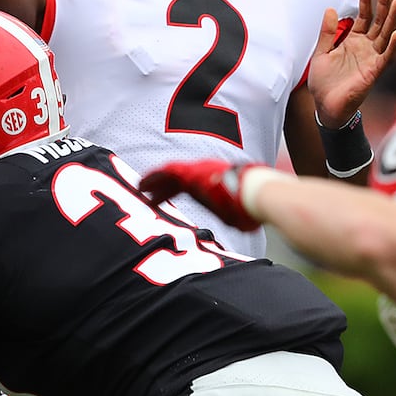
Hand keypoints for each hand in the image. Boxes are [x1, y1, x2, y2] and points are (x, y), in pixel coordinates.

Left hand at [138, 160, 264, 231]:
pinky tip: (143, 186)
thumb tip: (240, 224)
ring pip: (169, 174)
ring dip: (154, 182)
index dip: (174, 192)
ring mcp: (197, 171)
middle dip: (161, 188)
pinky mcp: (191, 174)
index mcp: (214, 181)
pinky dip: (154, 178)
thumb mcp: (240, 212)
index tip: (163, 200)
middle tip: (147, 196)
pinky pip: (166, 173)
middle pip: (177, 180)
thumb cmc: (253, 206)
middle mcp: (205, 173)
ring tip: (139, 189)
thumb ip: (233, 215)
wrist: (255, 194)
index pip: (188, 185)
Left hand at [307, 0, 395, 124]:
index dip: (365, 2)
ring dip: (392, 19)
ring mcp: (371, 59)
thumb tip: (330, 8)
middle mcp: (365, 48)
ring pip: (385, 35)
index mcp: (353, 41)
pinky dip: (392, 46)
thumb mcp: (321, 53)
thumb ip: (326, 33)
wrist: (325, 107)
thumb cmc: (324, 82)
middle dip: (382, 4)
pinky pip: (386, 57)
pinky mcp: (374, 72)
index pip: (363, 17)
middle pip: (378, 22)